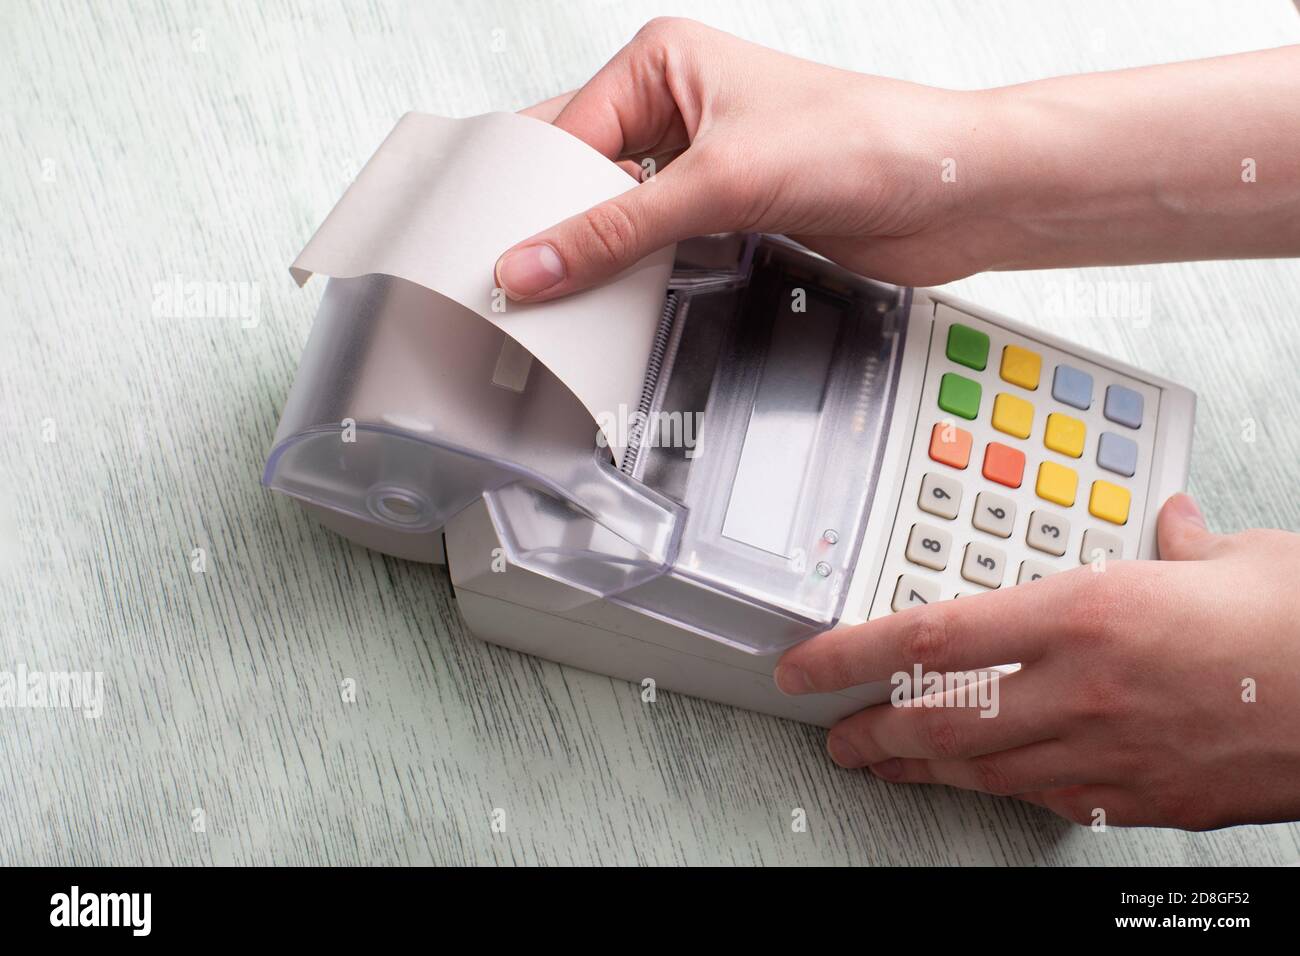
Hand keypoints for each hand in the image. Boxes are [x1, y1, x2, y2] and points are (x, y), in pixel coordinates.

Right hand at [497, 22, 1299, 300]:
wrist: (952, 194)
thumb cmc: (866, 140)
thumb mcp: (721, 183)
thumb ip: (619, 231)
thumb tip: (535, 263)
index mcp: (665, 65)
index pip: (565, 136)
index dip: (526, 199)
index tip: (493, 253)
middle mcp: (678, 110)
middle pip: (583, 176)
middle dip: (552, 226)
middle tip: (511, 278)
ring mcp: (701, 166)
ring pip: (616, 217)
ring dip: (593, 257)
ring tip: (552, 297)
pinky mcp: (727, 216)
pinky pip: (655, 248)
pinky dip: (632, 276)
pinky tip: (611, 301)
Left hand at [774, 494, 1299, 829]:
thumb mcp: (1240, 555)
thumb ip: (1181, 540)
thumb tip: (1171, 525)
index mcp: (1091, 613)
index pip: (932, 637)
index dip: (852, 654)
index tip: (804, 666)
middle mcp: (1087, 690)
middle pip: (940, 721)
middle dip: (871, 730)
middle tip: (835, 731)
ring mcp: (1114, 754)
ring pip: (984, 771)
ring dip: (922, 768)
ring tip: (886, 763)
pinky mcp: (1148, 799)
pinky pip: (1052, 798)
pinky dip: (1006, 788)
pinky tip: (989, 783)